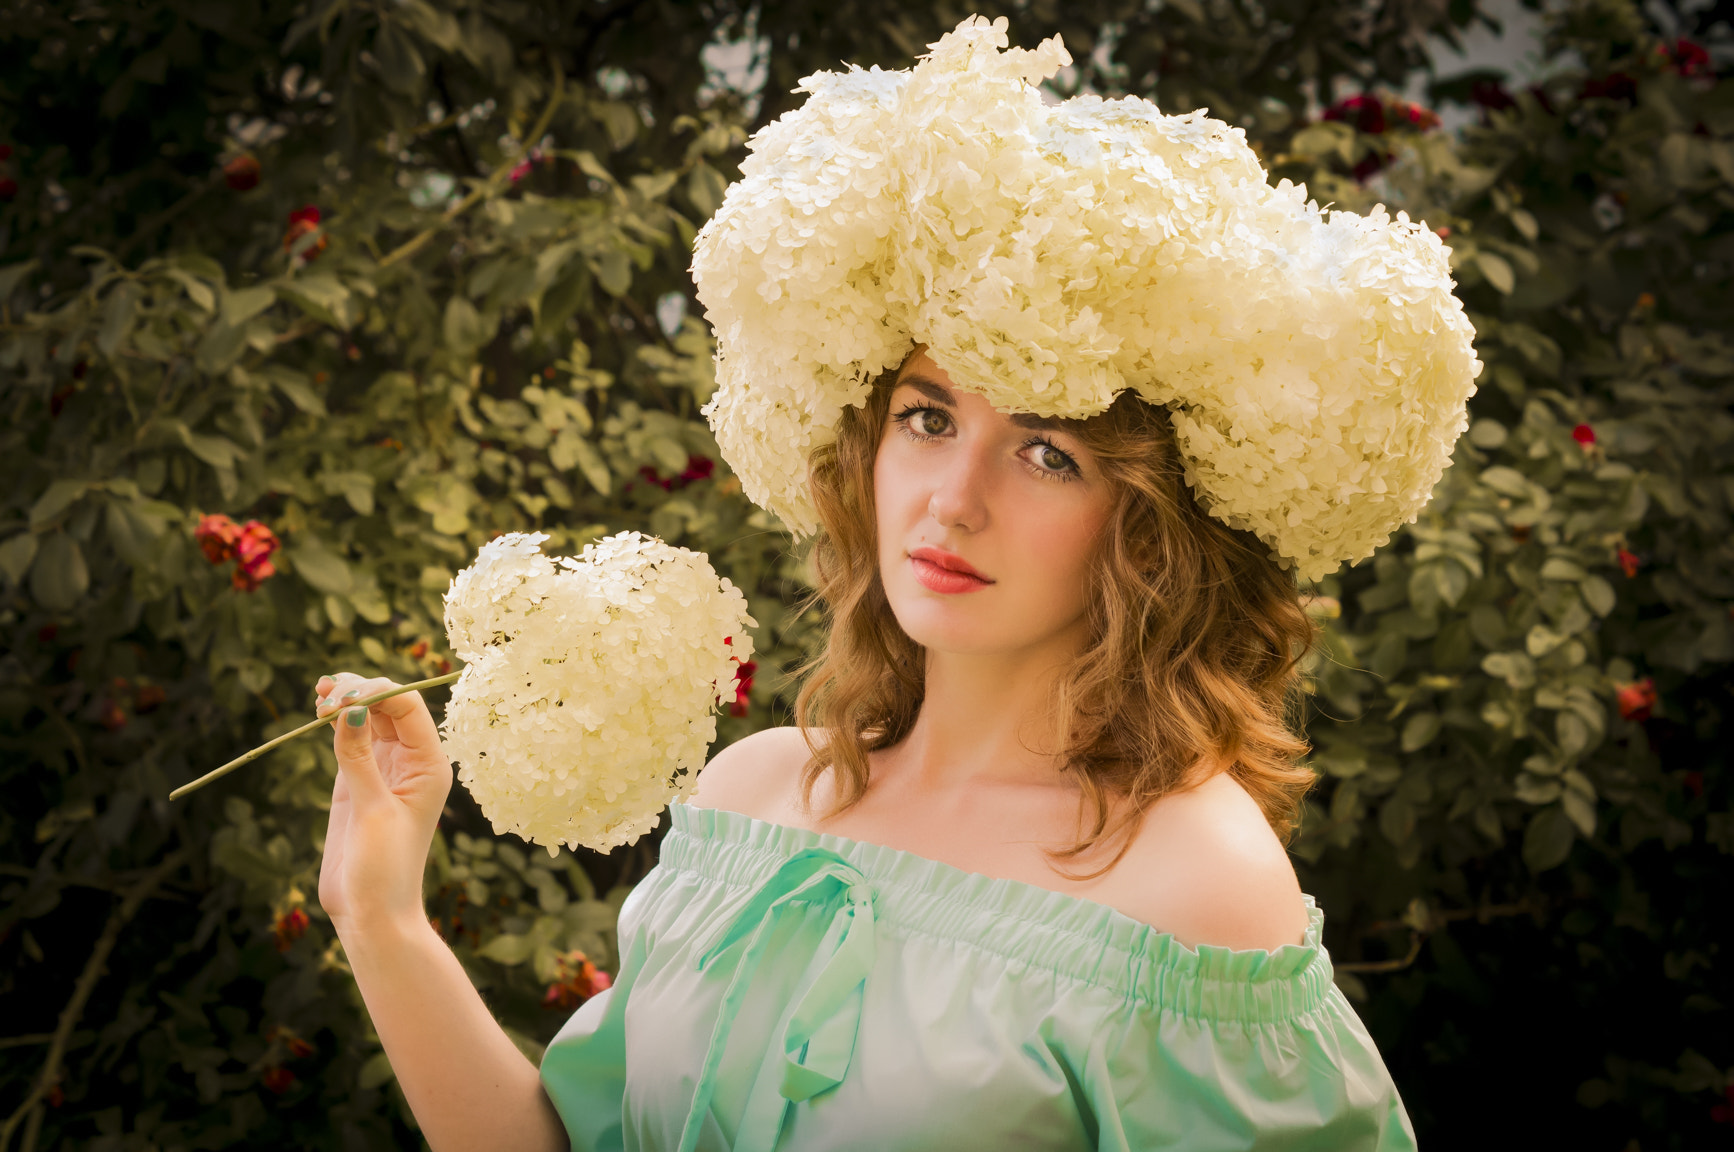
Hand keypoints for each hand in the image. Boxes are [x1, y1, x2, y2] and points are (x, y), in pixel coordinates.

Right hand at [314, 673, 452, 939]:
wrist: (372, 912)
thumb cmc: (385, 869)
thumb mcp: (372, 810)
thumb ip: (359, 759)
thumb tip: (350, 708)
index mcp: (429, 766)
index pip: (408, 709)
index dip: (376, 692)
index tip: (341, 697)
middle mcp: (412, 762)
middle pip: (389, 706)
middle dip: (359, 691)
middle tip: (324, 695)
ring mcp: (385, 769)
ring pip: (369, 718)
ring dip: (346, 700)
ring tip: (320, 693)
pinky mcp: (358, 781)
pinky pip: (352, 739)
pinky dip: (338, 722)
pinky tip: (321, 709)